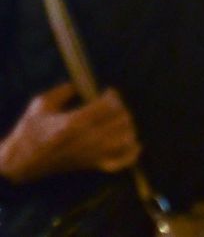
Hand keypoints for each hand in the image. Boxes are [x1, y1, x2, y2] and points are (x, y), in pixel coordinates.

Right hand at [0, 84, 140, 184]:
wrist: (21, 162)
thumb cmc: (29, 131)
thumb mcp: (41, 104)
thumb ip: (63, 91)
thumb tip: (79, 85)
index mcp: (74, 123)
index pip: (108, 106)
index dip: (113, 96)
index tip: (108, 92)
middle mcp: (86, 139)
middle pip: (121, 121)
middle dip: (121, 109)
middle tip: (113, 105)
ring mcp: (91, 154)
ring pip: (125, 140)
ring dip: (128, 127)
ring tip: (119, 121)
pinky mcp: (91, 165)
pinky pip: (119, 164)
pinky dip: (131, 155)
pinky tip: (136, 145)